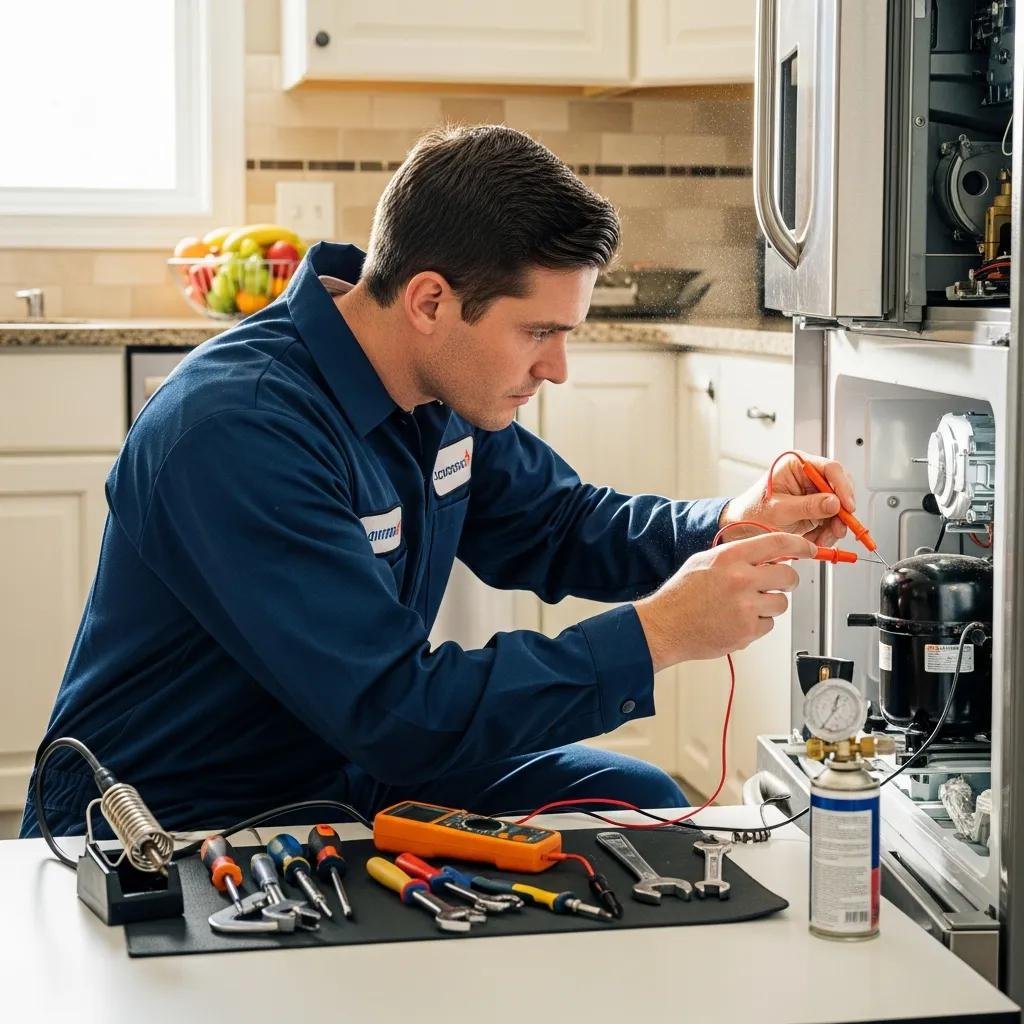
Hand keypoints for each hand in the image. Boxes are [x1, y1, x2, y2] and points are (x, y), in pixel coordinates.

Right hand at [634, 531, 815, 672]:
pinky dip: (757, 624)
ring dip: (769, 605)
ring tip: (744, 606)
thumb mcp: (706, 561)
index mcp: (730, 557)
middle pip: (788, 576)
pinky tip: (736, 620)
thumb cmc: (682, 595)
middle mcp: (741, 580)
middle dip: (786, 581)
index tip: (810, 549)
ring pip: (781, 604)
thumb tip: (768, 554)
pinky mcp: (747, 631)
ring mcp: (745, 607)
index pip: (778, 544)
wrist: (665, 626)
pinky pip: (768, 625)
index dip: (800, 545)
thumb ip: (738, 556)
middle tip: (776, 584)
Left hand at [719, 451, 854, 545]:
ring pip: (838, 506)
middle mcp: (807, 476)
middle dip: (841, 511)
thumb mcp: (780, 510)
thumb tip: (834, 503)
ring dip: (834, 525)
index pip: (829, 469)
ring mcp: (812, 492)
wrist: (742, 527)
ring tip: (822, 540)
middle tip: (839, 528)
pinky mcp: (814, 508)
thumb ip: (808, 506)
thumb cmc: (752, 512)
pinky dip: (827, 532)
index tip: (847, 506)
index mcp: (796, 465)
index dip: (843, 487)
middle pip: (839, 487)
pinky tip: (817, 540)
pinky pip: (831, 519)